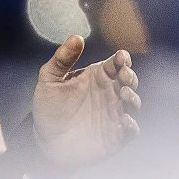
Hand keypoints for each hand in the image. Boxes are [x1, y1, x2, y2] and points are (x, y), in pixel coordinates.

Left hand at [32, 35, 140, 167]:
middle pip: (129, 81)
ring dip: (133, 97)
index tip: (121, 57)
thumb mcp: (49, 80)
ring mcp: (113, 115)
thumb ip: (62, 58)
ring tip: (123, 94)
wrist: (45, 140)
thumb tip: (77, 38)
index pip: (116, 64)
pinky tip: (124, 121)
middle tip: (123, 75)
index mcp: (97, 77)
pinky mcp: (115, 136)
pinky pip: (130, 130)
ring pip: (133, 103)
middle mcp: (109, 94)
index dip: (122, 59)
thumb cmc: (49, 107)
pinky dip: (131, 125)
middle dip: (130, 76)